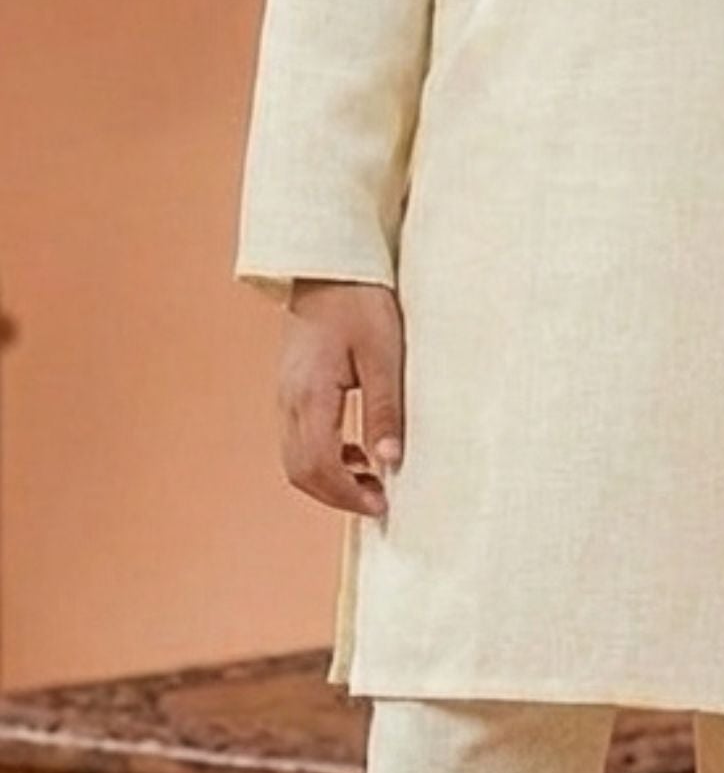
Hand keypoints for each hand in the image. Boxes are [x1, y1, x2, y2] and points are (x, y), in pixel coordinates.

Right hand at [277, 280, 404, 517]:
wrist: (330, 268)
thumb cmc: (361, 303)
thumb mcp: (384, 356)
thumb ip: (384, 410)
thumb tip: (389, 460)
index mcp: (310, 394)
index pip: (319, 465)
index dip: (349, 494)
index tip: (382, 504)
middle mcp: (289, 400)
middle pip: (300, 471)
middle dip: (337, 496)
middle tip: (378, 501)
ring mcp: (285, 396)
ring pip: (295, 460)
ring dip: (330, 480)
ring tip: (371, 481)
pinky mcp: (291, 391)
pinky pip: (298, 440)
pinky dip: (324, 459)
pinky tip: (357, 453)